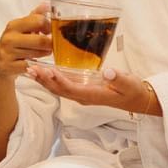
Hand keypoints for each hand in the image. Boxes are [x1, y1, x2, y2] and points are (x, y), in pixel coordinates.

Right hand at [0, 4, 52, 86]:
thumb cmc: (13, 43)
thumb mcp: (21, 28)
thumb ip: (35, 16)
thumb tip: (47, 4)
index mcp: (14, 25)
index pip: (38, 21)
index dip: (48, 26)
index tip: (49, 31)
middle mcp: (9, 38)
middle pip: (40, 40)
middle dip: (50, 44)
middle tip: (52, 45)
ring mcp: (8, 53)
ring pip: (37, 53)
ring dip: (45, 54)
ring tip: (45, 52)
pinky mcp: (9, 66)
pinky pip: (31, 66)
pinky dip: (37, 65)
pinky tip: (37, 62)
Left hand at [23, 63, 160, 115]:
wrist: (137, 99)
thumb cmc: (133, 91)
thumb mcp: (129, 84)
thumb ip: (118, 78)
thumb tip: (107, 73)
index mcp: (93, 95)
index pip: (71, 89)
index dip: (58, 81)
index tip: (48, 71)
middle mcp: (84, 97)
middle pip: (59, 90)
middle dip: (44, 80)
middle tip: (30, 69)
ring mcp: (82, 94)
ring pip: (59, 89)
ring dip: (44, 80)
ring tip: (30, 69)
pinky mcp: (82, 89)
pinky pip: (63, 85)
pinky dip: (51, 78)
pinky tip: (43, 71)